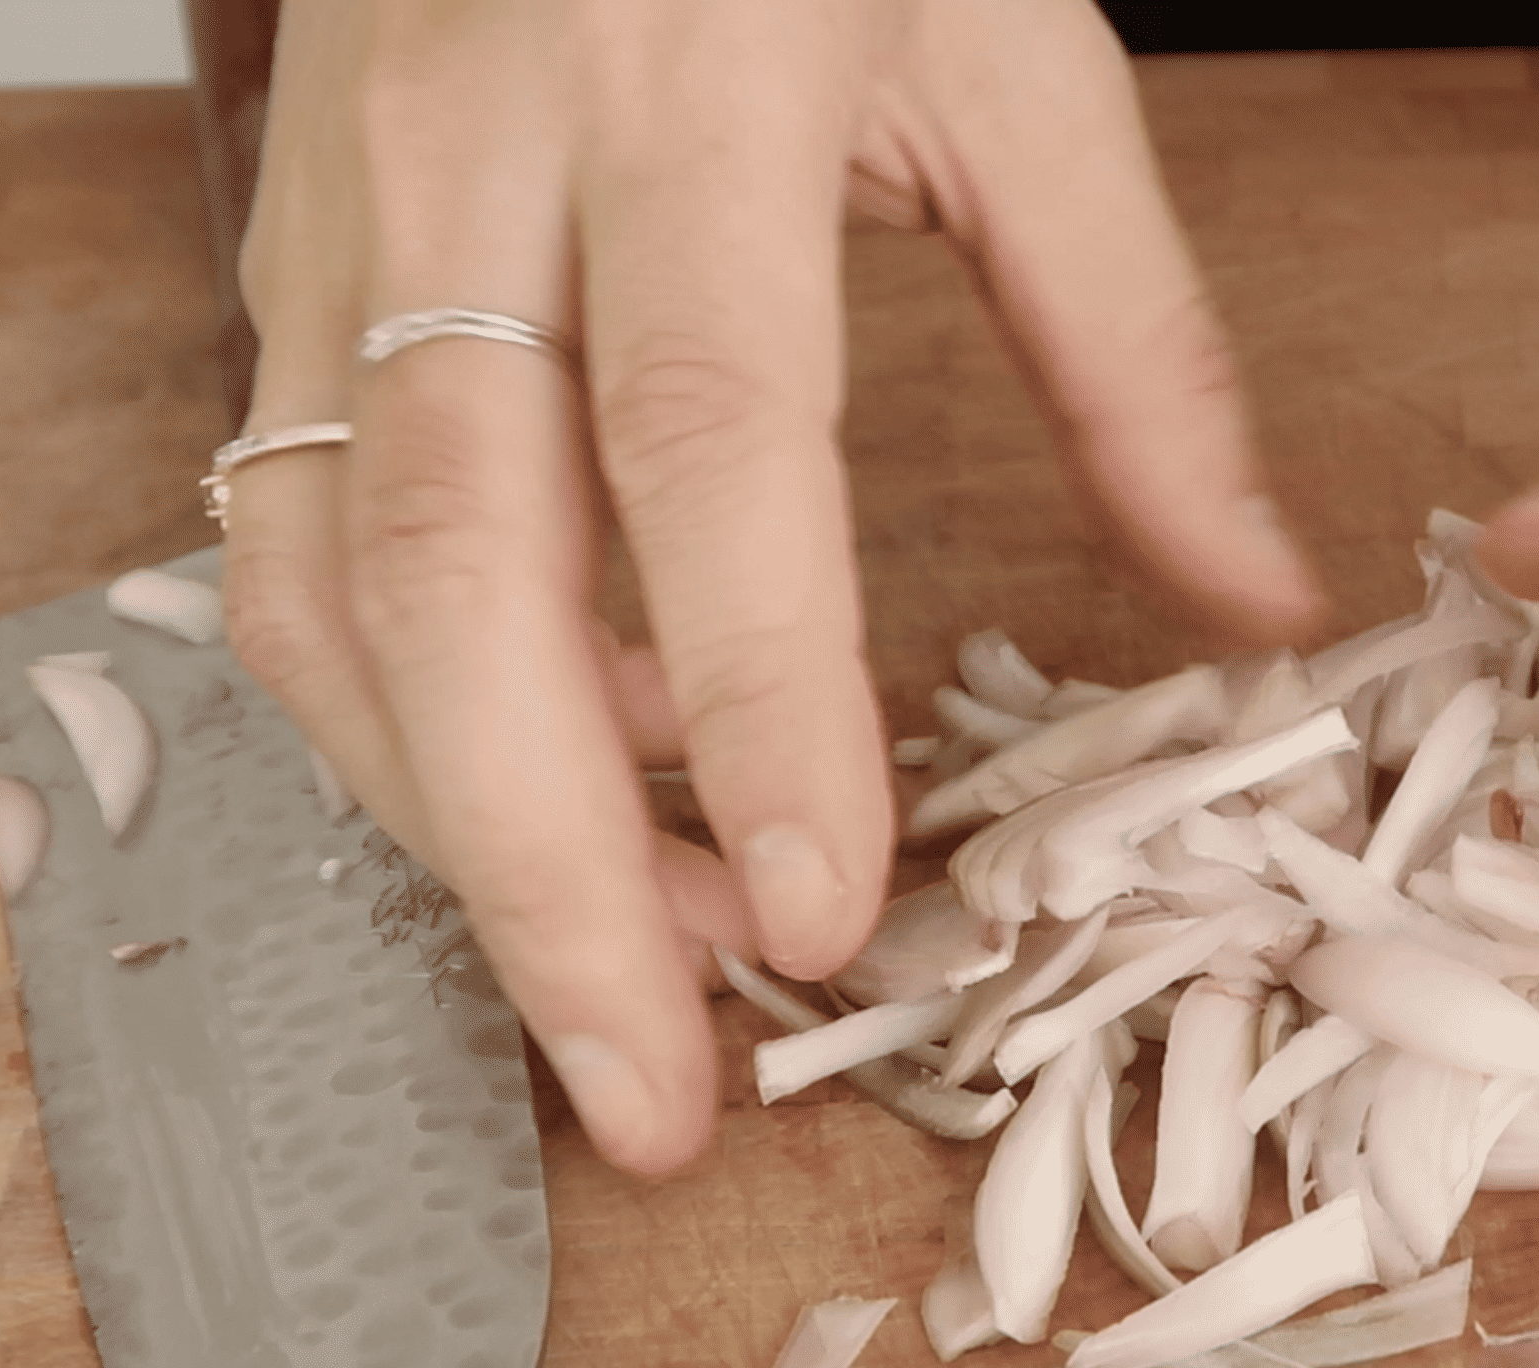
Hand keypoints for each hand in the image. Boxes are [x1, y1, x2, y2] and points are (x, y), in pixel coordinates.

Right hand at [219, 0, 1321, 1173]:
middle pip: (457, 565)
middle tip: (651, 1094)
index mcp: (692, 92)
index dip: (755, 697)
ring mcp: (341, 229)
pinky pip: (295, 548)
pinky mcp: (279, 280)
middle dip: (542, 869)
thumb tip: (1259, 601)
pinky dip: (412, 723)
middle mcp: (474, 170)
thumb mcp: (1016, 64)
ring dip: (463, 830)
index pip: (709, 440)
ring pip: (330, 587)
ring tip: (644, 984)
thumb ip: (1141, 349)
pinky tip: (568, 790)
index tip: (831, 912)